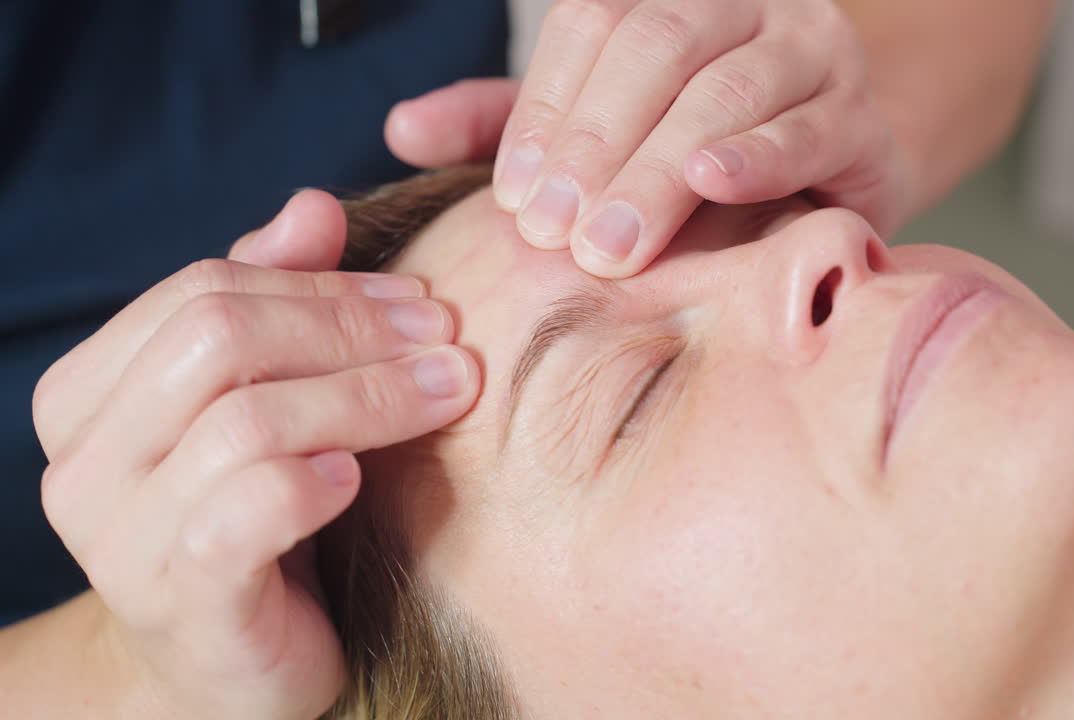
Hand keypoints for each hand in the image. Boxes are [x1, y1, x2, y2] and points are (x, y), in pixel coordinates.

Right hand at [31, 193, 479, 719]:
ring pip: (245, 418)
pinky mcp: (179, 602)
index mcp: (90, 394)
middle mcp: (84, 462)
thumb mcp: (261, 404)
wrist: (227, 670)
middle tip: (448, 338)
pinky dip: (316, 481)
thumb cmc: (256, 524)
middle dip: (351, 328)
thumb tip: (313, 207)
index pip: (204, 290)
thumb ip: (274, 308)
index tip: (420, 298)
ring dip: (368, 396)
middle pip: (218, 338)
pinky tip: (362, 476)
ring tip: (450, 391)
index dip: (322, 283)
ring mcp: (118, 537)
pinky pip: (248, 510)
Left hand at [385, 0, 910, 277]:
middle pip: (660, 46)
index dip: (548, 106)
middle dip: (597, 143)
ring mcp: (812, 53)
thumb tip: (403, 130)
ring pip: (727, 90)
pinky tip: (712, 184)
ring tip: (610, 241)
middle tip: (554, 233)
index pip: (596, 23)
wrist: (829, 179)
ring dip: (659, 168)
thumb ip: (507, 125)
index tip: (514, 197)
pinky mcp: (862, 121)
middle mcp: (745, 7)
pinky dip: (759, 157)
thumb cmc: (696, 157)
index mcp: (673, 0)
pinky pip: (810, 130)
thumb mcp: (594, 134)